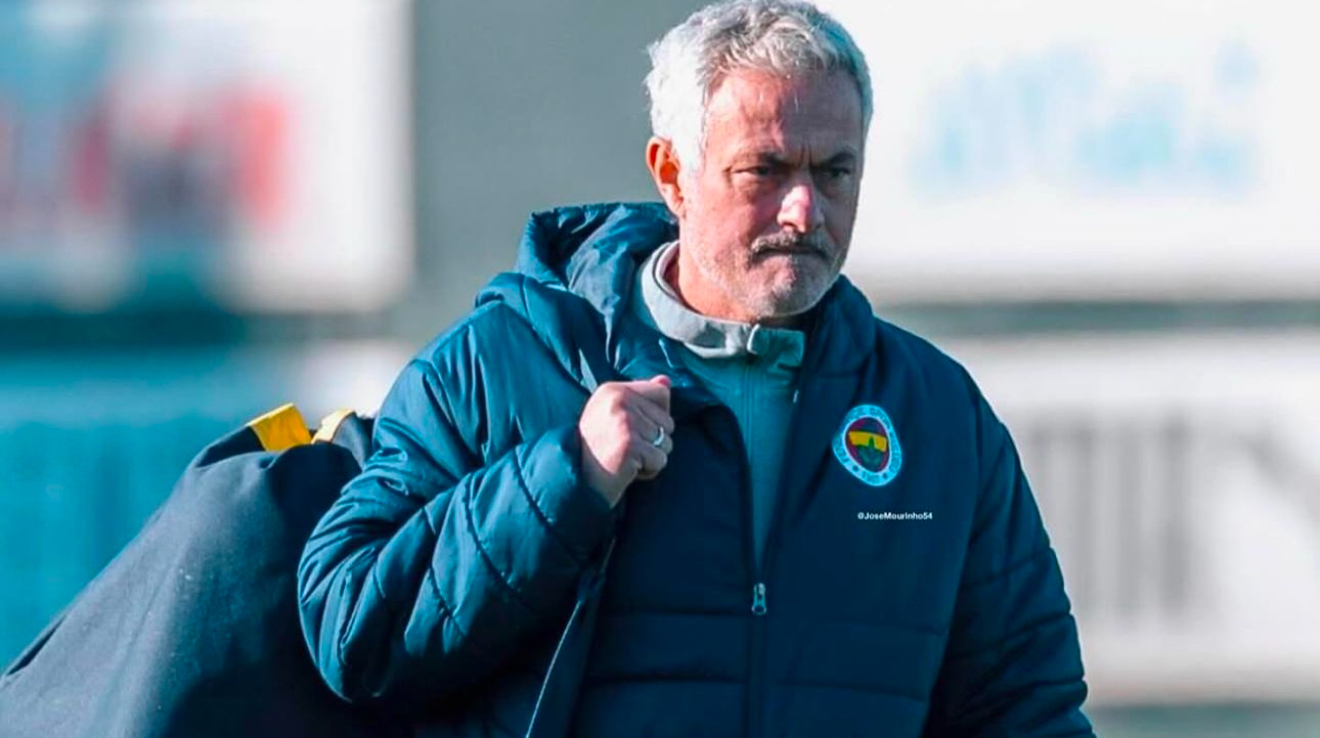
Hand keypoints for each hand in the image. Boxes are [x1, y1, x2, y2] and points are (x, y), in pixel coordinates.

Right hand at [578, 375, 674, 506]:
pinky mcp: (630, 444)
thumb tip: (666, 380)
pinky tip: (627, 470)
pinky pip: (660, 460)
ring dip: (650, 458)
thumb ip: (641, 397)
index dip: (655, 418)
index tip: (629, 430)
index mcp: (613, 390)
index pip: (661, 393)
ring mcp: (625, 421)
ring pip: (667, 442)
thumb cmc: (597, 451)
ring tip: (625, 459)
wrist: (574, 481)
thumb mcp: (612, 416)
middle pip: (668, 421)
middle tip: (625, 449)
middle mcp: (619, 399)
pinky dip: (648, 471)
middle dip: (653, 442)